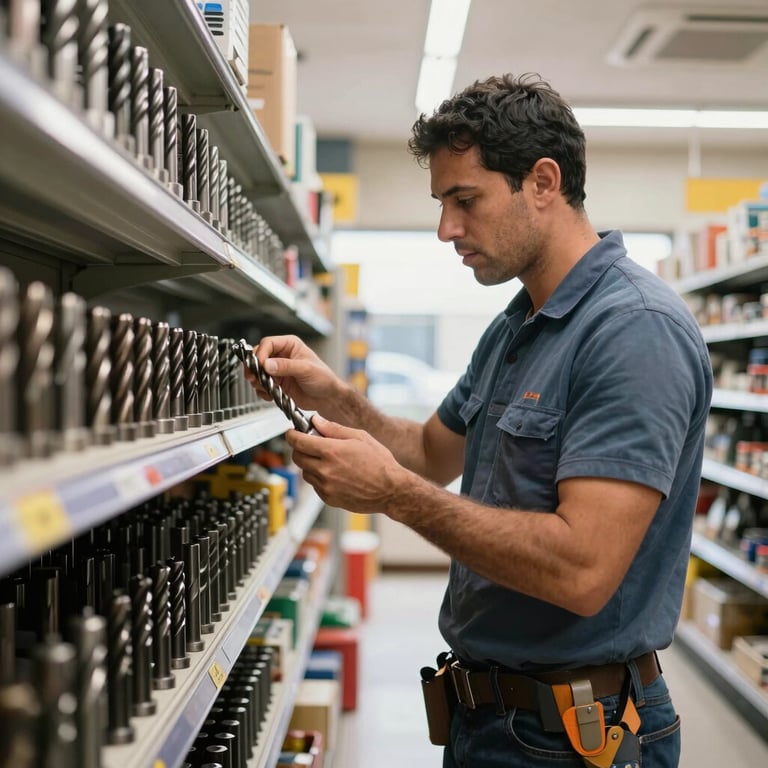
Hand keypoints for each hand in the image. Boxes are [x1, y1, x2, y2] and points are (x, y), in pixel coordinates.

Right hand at [244, 335, 340, 411]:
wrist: (327, 398)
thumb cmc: (324, 379)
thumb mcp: (306, 369)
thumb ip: (286, 366)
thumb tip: (268, 364)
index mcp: (289, 345)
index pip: (268, 344)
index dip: (261, 354)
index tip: (260, 366)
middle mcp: (281, 356)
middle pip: (258, 356)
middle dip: (254, 368)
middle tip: (255, 377)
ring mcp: (277, 370)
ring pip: (257, 372)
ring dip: (258, 381)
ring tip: (267, 387)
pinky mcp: (276, 383)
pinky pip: (261, 386)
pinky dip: (262, 391)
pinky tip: (271, 395)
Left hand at [286, 415, 407, 512]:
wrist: (391, 490)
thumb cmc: (380, 463)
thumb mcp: (360, 437)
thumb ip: (334, 428)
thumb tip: (316, 421)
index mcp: (331, 451)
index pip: (298, 441)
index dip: (292, 435)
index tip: (292, 432)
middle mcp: (325, 470)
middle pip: (297, 457)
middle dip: (300, 448)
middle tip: (310, 444)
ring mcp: (326, 486)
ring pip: (305, 472)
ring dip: (309, 464)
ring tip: (327, 460)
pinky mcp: (328, 498)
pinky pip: (314, 485)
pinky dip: (318, 477)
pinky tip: (334, 473)